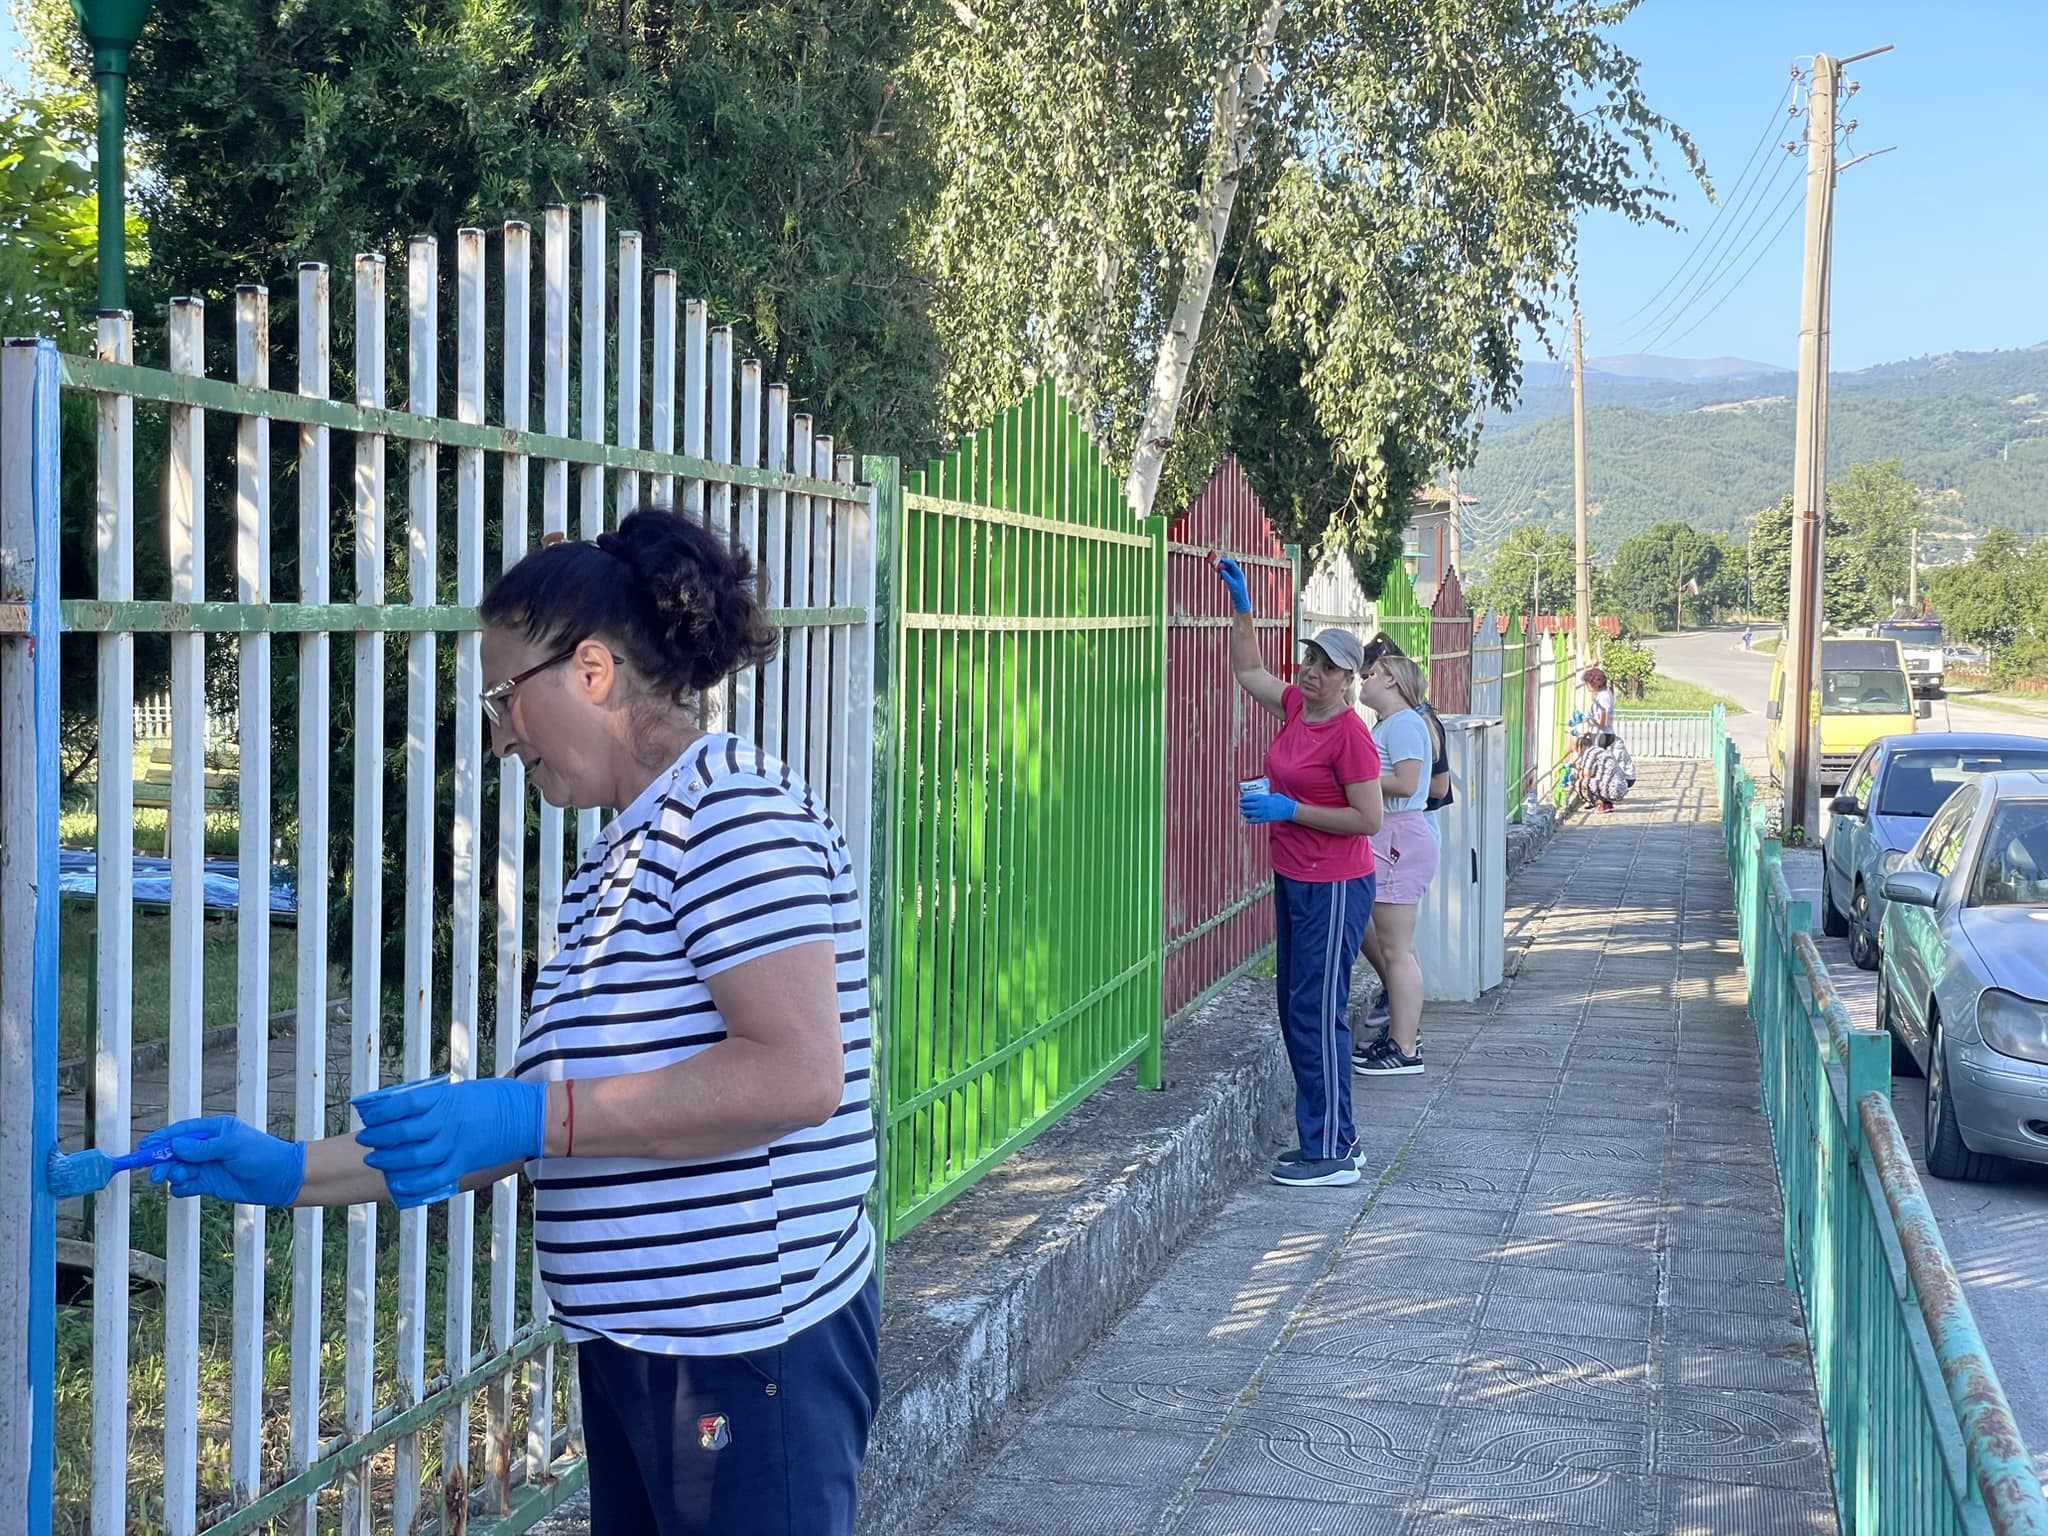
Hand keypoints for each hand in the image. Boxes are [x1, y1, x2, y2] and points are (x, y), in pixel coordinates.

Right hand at [142, 1116, 305, 1206]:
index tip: (145, 1147)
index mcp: (213, 1131)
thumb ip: (203, 1147)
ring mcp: (206, 1166)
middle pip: (174, 1152)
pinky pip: (185, 1186)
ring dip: (172, 1174)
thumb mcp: (233, 1146)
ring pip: (178, 1169)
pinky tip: (184, 1188)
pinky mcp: (208, 1184)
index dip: (162, 1139)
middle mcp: (207, 1148)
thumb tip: (176, 1145)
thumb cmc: (262, 1155)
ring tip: (180, 1177)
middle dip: (162, 1160)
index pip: (181, 1132)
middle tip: (156, 1172)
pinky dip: (180, 1188)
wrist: (281, 1179)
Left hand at [354, 1076, 545, 1206]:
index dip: (380, 1112)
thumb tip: (415, 1107)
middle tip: (365, 1139)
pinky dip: (412, 1182)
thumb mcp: (466, 1091)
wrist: (531, 1117)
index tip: (368, 1115)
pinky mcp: (464, 1163)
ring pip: (412, 1156)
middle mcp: (447, 1122)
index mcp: (447, 1099)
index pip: (402, 1104)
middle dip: (378, 1137)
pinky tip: (399, 1182)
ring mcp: (455, 1144)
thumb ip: (441, 1100)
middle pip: (401, 1132)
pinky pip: (432, 1177)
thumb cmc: (501, 1098)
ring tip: (376, 1158)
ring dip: (389, 1159)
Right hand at [1215, 557, 1251, 613]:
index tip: (1218, 560)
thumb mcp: (1232, 585)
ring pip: (1227, 571)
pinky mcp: (1232, 582)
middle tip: (1215, 565)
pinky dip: (1223, 575)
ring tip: (1216, 571)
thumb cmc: (1238, 593)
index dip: (1225, 561)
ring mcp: (1235, 578)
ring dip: (1222, 570)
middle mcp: (1237, 574)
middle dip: (1222, 565)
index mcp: (1239, 574)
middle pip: (1229, 566)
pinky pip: (1227, 575)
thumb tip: (1222, 571)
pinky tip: (1220, 578)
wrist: (1240, 602)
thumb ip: (1227, 577)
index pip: (1232, 564)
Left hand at [1240, 791, 1296, 824]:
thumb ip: (1266, 796)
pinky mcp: (1266, 819)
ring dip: (1245, 812)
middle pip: (1249, 805)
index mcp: (1264, 798)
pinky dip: (1250, 820)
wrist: (1289, 810)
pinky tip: (1247, 820)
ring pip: (1250, 813)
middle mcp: (1262, 805)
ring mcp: (1263, 813)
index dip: (1245, 799)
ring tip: (1242, 812)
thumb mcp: (1274, 795)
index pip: (1251, 798)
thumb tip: (1262, 797)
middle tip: (1240, 805)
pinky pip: (1255, 820)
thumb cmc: (1283, 801)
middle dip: (1243, 805)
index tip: (1242, 799)